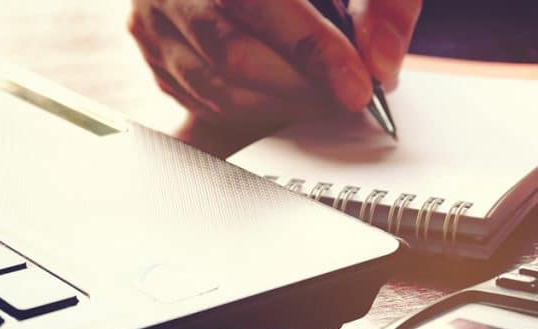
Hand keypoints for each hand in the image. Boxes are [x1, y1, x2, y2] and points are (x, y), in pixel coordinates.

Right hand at [128, 0, 420, 128]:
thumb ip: (384, 4)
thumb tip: (381, 63)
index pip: (258, 3)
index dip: (313, 50)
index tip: (359, 86)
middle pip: (235, 55)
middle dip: (305, 89)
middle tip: (351, 97)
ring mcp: (153, 17)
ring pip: (219, 89)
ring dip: (286, 106)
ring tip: (328, 98)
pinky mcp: (154, 51)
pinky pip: (206, 102)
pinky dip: (259, 110)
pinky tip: (294, 96)